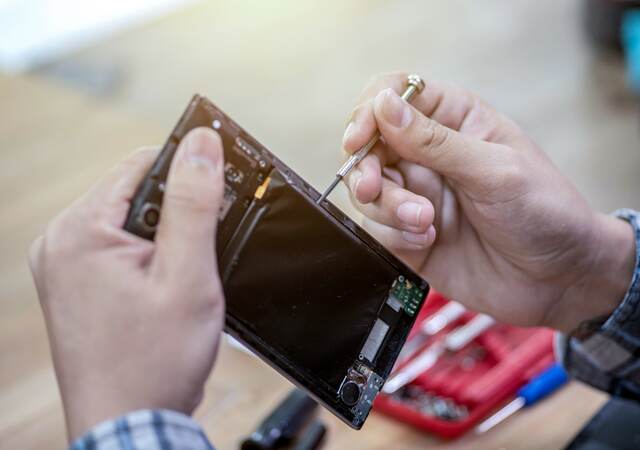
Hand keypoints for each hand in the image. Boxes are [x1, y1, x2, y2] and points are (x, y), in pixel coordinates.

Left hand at [29, 128, 225, 440]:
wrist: (128, 424)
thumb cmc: (154, 362)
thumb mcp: (187, 275)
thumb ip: (194, 203)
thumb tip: (202, 144)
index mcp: (80, 231)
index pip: (141, 164)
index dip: (187, 170)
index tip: (219, 187)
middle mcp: (60, 242)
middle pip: (134, 192)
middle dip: (177, 213)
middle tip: (199, 253)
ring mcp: (62, 265)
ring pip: (130, 221)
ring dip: (165, 239)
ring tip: (180, 280)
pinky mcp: (73, 284)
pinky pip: (117, 247)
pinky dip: (149, 257)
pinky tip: (162, 288)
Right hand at [343, 73, 634, 331]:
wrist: (559, 279)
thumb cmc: (543, 212)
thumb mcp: (494, 171)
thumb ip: (434, 141)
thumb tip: (383, 104)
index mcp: (453, 120)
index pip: (393, 96)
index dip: (368, 112)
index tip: (358, 139)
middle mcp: (428, 155)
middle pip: (368, 145)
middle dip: (366, 168)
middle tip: (375, 188)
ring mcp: (416, 194)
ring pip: (368, 189)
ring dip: (387, 206)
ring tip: (425, 223)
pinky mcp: (408, 233)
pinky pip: (376, 227)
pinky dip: (394, 234)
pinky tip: (428, 241)